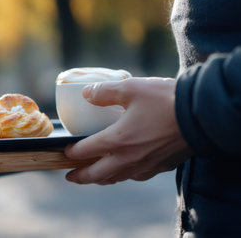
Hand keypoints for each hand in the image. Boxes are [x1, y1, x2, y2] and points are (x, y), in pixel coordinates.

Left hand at [65, 77, 191, 184]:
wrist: (202, 115)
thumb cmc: (166, 100)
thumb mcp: (131, 88)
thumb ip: (105, 91)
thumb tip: (86, 93)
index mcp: (117, 141)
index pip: (85, 151)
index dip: (71, 152)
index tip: (65, 150)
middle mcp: (128, 159)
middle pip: (96, 175)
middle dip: (80, 177)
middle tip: (69, 176)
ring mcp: (144, 166)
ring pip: (116, 179)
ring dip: (100, 179)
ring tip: (93, 176)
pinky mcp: (159, 167)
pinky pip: (135, 176)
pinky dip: (122, 175)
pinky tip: (123, 170)